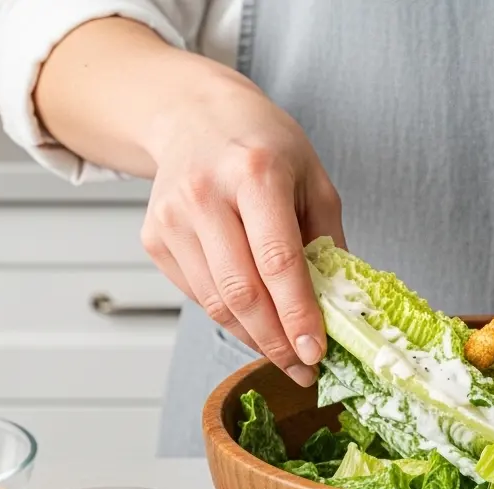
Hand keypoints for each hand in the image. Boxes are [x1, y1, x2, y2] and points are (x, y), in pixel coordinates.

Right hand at [140, 75, 343, 385]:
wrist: (194, 116)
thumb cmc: (263, 145)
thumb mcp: (313, 178)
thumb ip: (328, 241)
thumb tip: (341, 305)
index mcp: (255, 173)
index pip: (278, 260)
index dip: (298, 314)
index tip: (317, 351)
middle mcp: (205, 194)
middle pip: (242, 291)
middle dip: (276, 341)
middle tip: (303, 367)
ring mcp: (172, 217)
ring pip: (215, 303)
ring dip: (254, 338)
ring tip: (284, 352)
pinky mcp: (153, 238)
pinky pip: (197, 296)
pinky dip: (229, 317)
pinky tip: (254, 320)